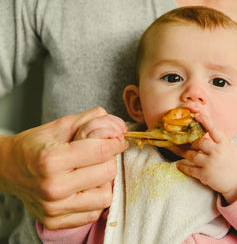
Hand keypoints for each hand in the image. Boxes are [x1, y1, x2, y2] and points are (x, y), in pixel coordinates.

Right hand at [0, 107, 128, 228]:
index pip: (102, 151)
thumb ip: (91, 120)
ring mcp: (54, 208)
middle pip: (107, 173)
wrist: (7, 168)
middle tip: (100, 155)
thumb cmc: (35, 146)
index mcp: (52, 159)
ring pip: (105, 196)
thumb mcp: (61, 126)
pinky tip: (84, 187)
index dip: (115, 142)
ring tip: (90, 173)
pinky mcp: (55, 222)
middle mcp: (53, 187)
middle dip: (109, 160)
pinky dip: (94, 199)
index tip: (116, 139)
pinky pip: (93, 213)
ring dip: (103, 182)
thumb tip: (120, 126)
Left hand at [174, 113, 236, 203]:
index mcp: (224, 144)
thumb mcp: (231, 147)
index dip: (205, 121)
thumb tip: (207, 130)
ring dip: (183, 153)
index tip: (197, 115)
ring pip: (192, 155)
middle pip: (199, 143)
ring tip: (177, 150)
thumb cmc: (234, 162)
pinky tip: (179, 165)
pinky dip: (183, 167)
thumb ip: (220, 140)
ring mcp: (210, 164)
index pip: (214, 130)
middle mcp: (217, 152)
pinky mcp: (205, 175)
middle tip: (188, 143)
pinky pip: (190, 169)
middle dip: (192, 143)